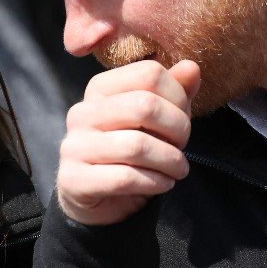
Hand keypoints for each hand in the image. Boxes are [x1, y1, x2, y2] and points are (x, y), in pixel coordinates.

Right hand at [57, 59, 200, 225]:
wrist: (99, 199)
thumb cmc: (131, 153)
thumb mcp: (156, 120)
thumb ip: (174, 92)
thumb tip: (192, 67)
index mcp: (100, 89)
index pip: (149, 74)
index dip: (179, 97)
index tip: (183, 119)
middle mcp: (82, 113)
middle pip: (145, 106)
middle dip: (178, 129)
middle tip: (183, 147)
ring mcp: (74, 146)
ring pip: (136, 146)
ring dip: (170, 161)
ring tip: (178, 169)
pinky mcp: (74, 180)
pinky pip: (125, 178)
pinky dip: (155, 182)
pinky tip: (163, 184)